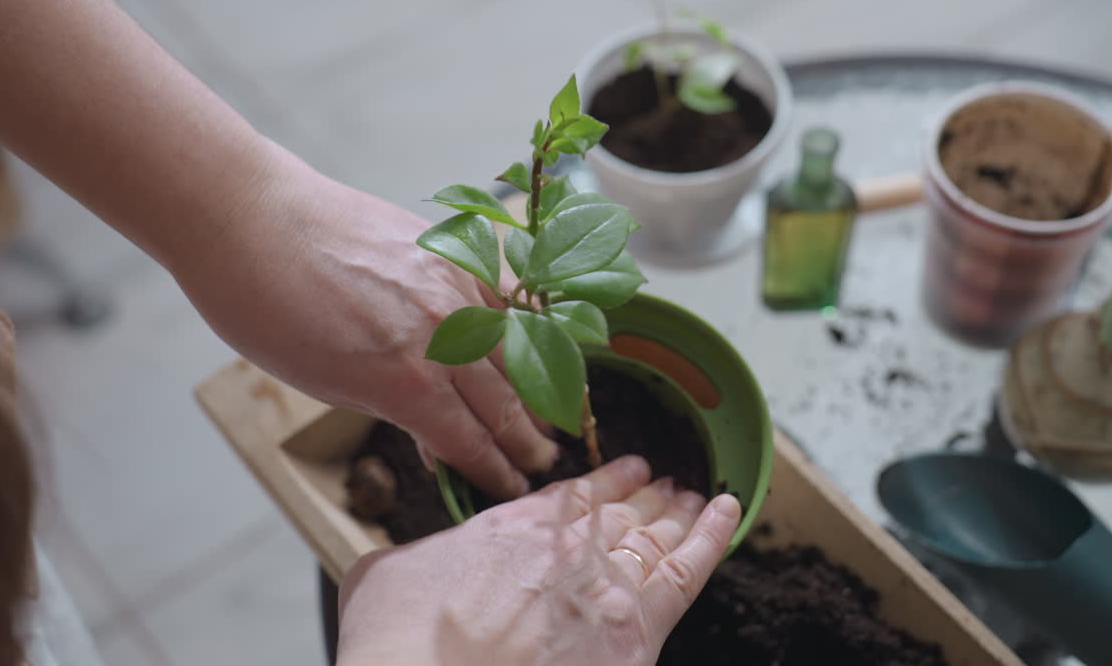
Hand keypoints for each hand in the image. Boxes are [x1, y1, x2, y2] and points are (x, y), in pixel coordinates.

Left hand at [174, 155, 556, 498]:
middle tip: (543, 461)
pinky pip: (507, 298)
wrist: (250, 219)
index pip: (470, 442)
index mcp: (407, 384)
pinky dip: (524, 327)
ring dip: (535, 389)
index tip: (513, 487)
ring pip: (517, 351)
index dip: (496, 471)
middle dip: (527, 441)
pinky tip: (532, 343)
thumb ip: (393, 406)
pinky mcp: (456, 252)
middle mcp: (446, 338)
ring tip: (546, 414)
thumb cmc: (265, 309)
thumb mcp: (326, 384)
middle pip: (506, 403)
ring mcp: (457, 289)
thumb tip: (433, 432)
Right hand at [334, 456, 740, 665]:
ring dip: (679, 512)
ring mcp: (606, 588)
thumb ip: (411, 558)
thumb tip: (406, 565)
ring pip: (657, 537)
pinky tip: (727, 510)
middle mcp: (568, 548)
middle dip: (646, 496)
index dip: (604, 481)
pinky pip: (688, 574)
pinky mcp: (634, 637)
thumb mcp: (383, 576)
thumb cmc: (398, 643)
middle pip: (621, 514)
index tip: (625, 468)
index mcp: (513, 527)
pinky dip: (713, 536)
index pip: (573, 496)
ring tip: (697, 494)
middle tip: (666, 481)